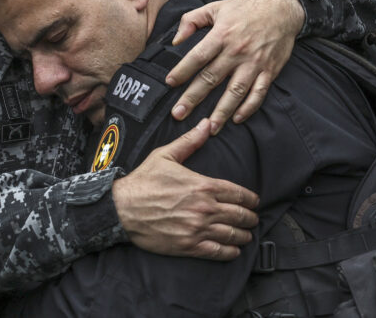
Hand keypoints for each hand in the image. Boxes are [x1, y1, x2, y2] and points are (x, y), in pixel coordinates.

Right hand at [112, 119, 259, 260]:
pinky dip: (230, 252)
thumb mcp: (165, 156)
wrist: (121, 209)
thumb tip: (207, 123)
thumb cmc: (143, 182)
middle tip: (253, 219)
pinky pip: (217, 252)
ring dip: (244, 235)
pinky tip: (234, 250)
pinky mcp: (188, 246)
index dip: (250, 199)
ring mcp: (197, 229)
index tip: (254, 201)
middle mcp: (204, 208)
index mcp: (203, 186)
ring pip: (232, 234)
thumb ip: (190, 141)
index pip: (238, 194)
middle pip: (240, 215)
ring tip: (247, 235)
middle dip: (250, 217)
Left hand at [167, 0, 304, 132]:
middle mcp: (237, 52)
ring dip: (221, 111)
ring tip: (208, 127)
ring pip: (235, 92)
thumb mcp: (215, 7)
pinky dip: (248, 108)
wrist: (282, 8)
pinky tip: (237, 119)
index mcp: (221, 35)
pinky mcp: (269, 71)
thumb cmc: (245, 8)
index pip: (197, 57)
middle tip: (178, 114)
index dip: (182, 71)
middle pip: (211, 78)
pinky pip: (258, 93)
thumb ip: (192, 20)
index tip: (170, 83)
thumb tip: (175, 40)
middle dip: (193, 98)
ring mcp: (254, 63)